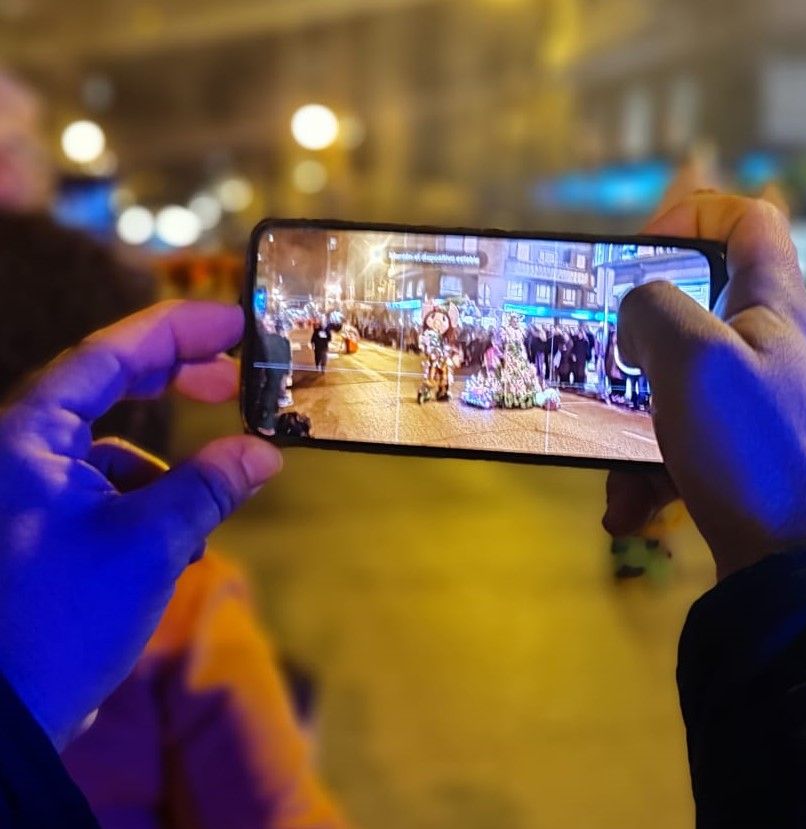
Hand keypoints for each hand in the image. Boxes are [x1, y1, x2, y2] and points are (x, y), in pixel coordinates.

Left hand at [0, 301, 282, 746]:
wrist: (2, 718)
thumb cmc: (58, 617)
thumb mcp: (150, 543)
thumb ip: (209, 485)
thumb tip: (262, 451)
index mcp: (28, 436)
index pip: (110, 355)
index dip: (178, 330)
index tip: (236, 321)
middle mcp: (17, 452)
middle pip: (103, 389)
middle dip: (173, 383)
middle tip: (235, 379)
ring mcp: (21, 494)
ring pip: (106, 453)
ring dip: (162, 472)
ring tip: (198, 516)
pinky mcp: (30, 534)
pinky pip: (96, 496)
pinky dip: (140, 509)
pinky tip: (168, 550)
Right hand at [606, 181, 805, 578]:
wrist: (802, 572)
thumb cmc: (753, 450)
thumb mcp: (695, 358)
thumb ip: (654, 310)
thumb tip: (637, 317)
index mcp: (775, 308)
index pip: (750, 221)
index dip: (693, 215)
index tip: (641, 251)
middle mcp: (772, 353)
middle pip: (699, 311)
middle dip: (639, 341)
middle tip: (606, 364)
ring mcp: (760, 414)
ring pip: (678, 391)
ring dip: (632, 427)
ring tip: (613, 474)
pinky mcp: (746, 468)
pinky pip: (682, 451)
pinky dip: (649, 476)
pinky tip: (628, 512)